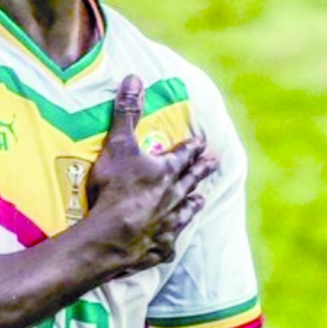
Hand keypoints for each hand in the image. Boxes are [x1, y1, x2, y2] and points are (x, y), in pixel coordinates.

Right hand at [84, 75, 216, 275]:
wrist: (111, 235)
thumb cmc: (115, 188)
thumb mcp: (118, 144)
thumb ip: (127, 112)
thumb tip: (134, 78)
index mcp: (166, 171)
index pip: (183, 155)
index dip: (192, 147)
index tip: (202, 142)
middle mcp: (174, 197)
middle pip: (191, 181)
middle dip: (201, 171)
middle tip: (215, 165)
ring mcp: (168, 225)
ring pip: (186, 211)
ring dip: (193, 204)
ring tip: (201, 200)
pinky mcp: (160, 249)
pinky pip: (168, 244)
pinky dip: (170, 240)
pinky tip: (173, 242)